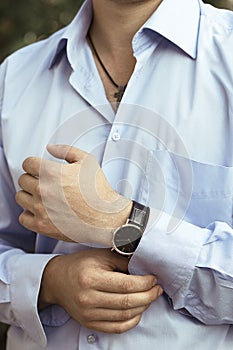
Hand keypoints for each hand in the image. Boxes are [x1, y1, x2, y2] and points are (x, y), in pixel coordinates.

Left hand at [15, 144, 131, 244]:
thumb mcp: (88, 162)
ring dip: (30, 195)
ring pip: (21, 197)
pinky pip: (23, 217)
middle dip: (33, 179)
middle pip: (23, 179)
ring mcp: (40, 209)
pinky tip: (42, 211)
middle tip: (45, 183)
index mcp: (52, 173)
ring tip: (43, 197)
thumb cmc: (99, 192)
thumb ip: (67, 150)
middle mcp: (43, 190)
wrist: (106, 218)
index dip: (34, 164)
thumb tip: (50, 148)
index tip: (39, 169)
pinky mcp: (41, 225)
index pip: (27, 163)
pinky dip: (30, 214)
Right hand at [39, 249, 162, 332]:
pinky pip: (116, 328)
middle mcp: (89, 299)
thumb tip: (144, 267)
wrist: (57, 280)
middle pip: (127, 302)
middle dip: (148, 296)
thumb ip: (122, 260)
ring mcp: (88, 314)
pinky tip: (138, 311)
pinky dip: (131, 321)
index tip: (153, 278)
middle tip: (157, 288)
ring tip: (150, 297)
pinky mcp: (89, 323)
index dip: (144, 283)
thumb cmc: (80, 264)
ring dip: (143, 307)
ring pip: (124, 317)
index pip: (126, 285)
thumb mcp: (100, 255)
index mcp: (91, 279)